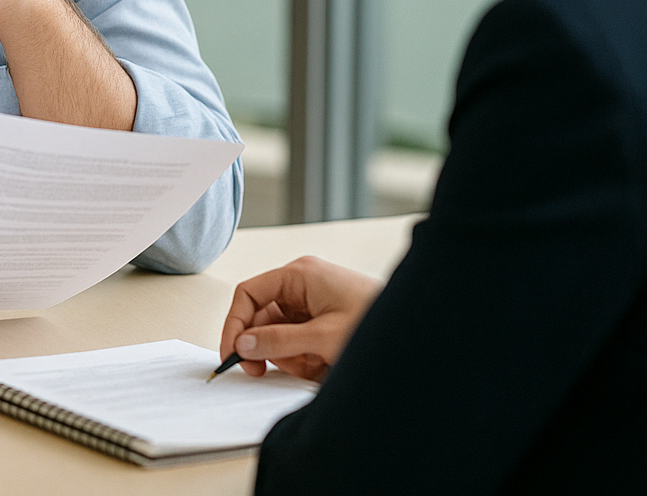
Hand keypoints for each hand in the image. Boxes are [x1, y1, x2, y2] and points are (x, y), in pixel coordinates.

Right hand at [219, 256, 382, 381]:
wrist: (416, 335)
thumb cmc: (376, 324)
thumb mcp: (322, 337)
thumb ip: (278, 341)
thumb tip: (243, 345)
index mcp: (300, 275)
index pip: (249, 293)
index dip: (235, 323)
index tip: (231, 353)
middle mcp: (302, 285)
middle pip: (261, 317)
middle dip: (265, 347)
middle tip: (262, 371)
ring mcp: (312, 304)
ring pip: (278, 334)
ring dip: (289, 356)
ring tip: (316, 365)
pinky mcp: (322, 322)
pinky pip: (297, 342)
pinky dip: (304, 359)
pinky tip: (324, 365)